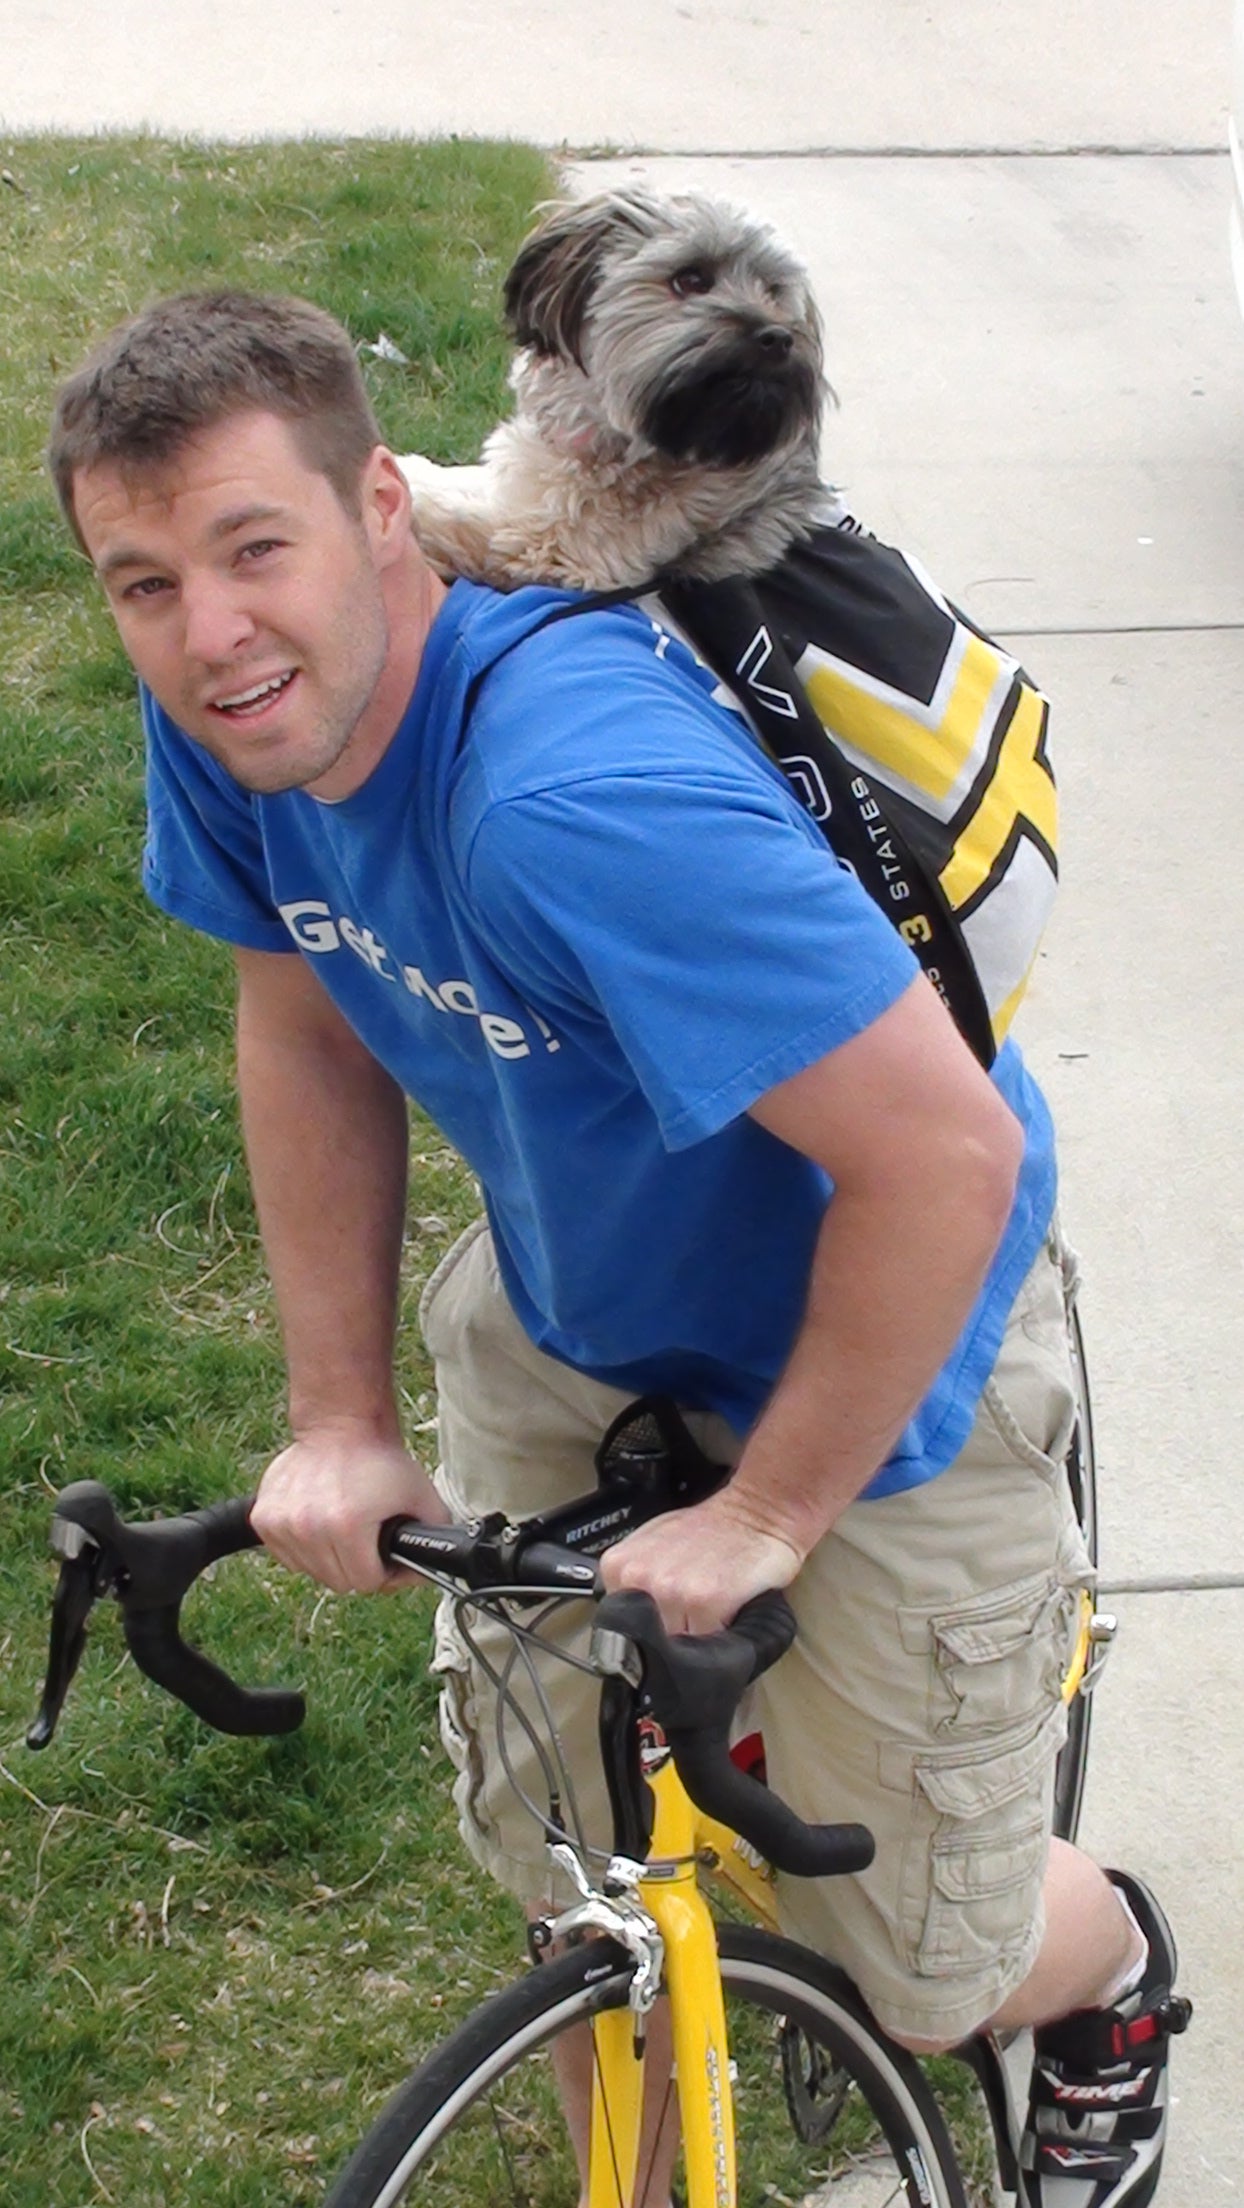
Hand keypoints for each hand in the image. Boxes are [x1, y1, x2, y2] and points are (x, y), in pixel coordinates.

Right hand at [250, 1428, 449, 1592]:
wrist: (340, 1425)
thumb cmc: (378, 1460)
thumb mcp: (422, 1497)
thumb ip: (435, 1539)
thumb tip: (432, 1572)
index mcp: (346, 1526)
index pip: (367, 1582)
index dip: (385, 1571)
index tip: (387, 1553)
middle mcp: (308, 1527)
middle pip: (339, 1581)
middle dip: (358, 1566)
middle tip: (368, 1540)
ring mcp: (281, 1523)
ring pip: (312, 1571)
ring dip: (330, 1558)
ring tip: (344, 1526)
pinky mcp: (263, 1517)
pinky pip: (288, 1557)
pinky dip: (305, 1547)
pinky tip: (320, 1522)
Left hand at [598, 1489, 803, 1635]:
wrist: (754, 1513)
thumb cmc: (708, 1531)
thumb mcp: (652, 1546)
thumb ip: (633, 1583)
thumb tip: (624, 1625)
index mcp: (619, 1567)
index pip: (622, 1626)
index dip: (648, 1625)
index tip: (665, 1613)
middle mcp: (639, 1578)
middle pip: (648, 1639)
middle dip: (671, 1629)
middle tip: (691, 1603)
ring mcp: (671, 1591)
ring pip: (676, 1647)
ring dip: (697, 1634)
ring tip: (710, 1601)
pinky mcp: (706, 1602)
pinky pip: (706, 1645)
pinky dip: (720, 1632)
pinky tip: (726, 1603)